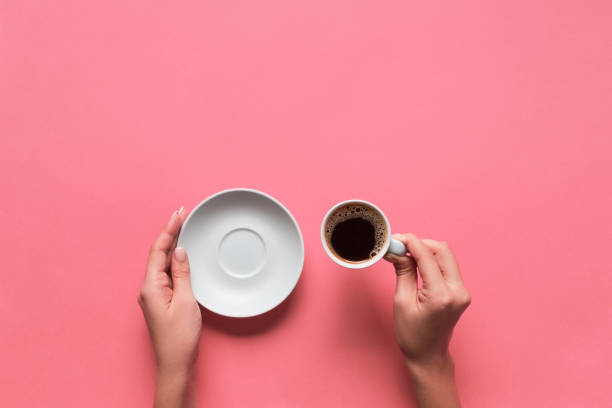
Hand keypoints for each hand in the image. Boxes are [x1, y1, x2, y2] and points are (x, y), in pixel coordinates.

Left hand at [139, 207, 200, 407]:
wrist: (176, 363)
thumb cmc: (180, 337)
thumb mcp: (186, 301)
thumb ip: (182, 274)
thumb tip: (179, 251)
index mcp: (151, 286)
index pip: (158, 250)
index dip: (169, 229)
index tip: (179, 213)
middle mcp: (149, 288)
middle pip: (158, 253)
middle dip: (170, 232)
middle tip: (182, 213)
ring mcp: (154, 294)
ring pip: (162, 262)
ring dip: (172, 243)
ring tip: (183, 226)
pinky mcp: (162, 300)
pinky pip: (166, 272)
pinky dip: (174, 259)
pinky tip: (182, 253)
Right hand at [384, 233, 469, 407]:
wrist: (428, 356)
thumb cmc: (412, 335)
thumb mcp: (402, 301)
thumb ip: (403, 272)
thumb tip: (398, 250)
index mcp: (441, 295)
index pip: (427, 257)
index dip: (410, 243)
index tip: (396, 238)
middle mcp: (457, 291)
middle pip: (442, 250)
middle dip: (420, 243)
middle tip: (400, 245)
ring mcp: (462, 292)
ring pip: (446, 256)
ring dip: (426, 250)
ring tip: (406, 255)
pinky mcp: (461, 292)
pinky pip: (447, 267)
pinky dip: (432, 260)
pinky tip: (416, 264)